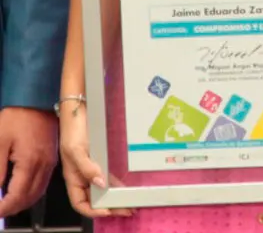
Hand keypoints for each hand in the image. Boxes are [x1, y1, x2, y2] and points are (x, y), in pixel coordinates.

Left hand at [0, 107, 54, 217]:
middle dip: (12, 209)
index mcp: (31, 162)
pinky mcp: (51, 158)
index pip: (17, 196)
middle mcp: (44, 165)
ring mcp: (50, 162)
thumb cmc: (17, 117)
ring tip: (6, 204)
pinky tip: (20, 191)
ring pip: (38, 193)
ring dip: (22, 203)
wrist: (36, 100)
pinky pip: (43, 183)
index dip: (3, 208)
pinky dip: (31, 193)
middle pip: (30, 198)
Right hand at [58, 101, 131, 218]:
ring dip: (116, 197)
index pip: (80, 202)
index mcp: (73, 177)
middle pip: (95, 199)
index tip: (109, 212)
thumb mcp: (76, 150)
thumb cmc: (73, 130)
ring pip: (103, 189)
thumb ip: (86, 167)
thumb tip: (99, 183)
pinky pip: (109, 176)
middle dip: (110, 207)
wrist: (79, 110)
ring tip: (131, 203)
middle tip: (128, 210)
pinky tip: (128, 187)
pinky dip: (118, 184)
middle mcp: (83, 175)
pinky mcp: (100, 158)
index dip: (93, 210)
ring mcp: (92, 167)